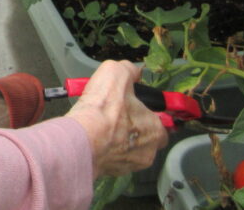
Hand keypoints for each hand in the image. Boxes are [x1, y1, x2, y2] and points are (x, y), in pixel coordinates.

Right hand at [64, 60, 167, 177]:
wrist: (82, 137)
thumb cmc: (104, 107)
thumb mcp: (116, 73)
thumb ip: (129, 70)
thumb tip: (134, 71)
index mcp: (156, 130)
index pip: (161, 125)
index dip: (147, 115)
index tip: (132, 108)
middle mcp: (148, 152)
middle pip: (144, 140)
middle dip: (132, 130)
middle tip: (114, 116)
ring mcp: (130, 166)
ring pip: (127, 152)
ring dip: (118, 142)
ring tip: (99, 127)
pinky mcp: (111, 174)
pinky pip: (111, 161)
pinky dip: (104, 151)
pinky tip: (92, 139)